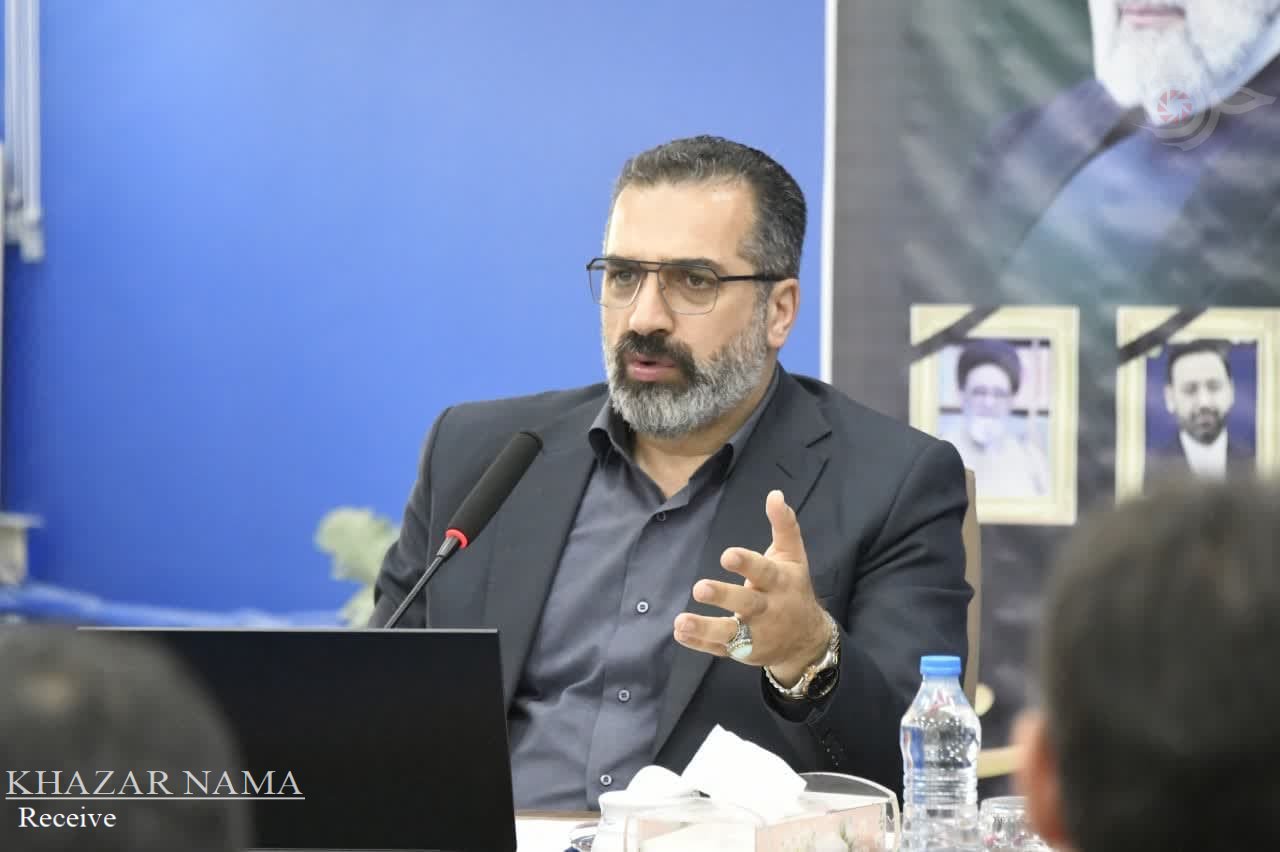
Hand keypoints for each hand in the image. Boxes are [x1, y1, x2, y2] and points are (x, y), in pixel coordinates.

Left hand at [673, 489, 830, 686]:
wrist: (807, 639)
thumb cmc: (793, 588)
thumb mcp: (793, 556)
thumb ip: (783, 525)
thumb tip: (775, 494)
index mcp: (779, 583)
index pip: (764, 572)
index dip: (747, 564)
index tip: (727, 555)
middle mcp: (768, 610)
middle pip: (746, 604)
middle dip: (723, 597)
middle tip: (699, 588)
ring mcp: (755, 634)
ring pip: (730, 634)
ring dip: (705, 628)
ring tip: (681, 621)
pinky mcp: (742, 652)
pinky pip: (719, 650)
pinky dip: (700, 644)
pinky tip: (680, 633)